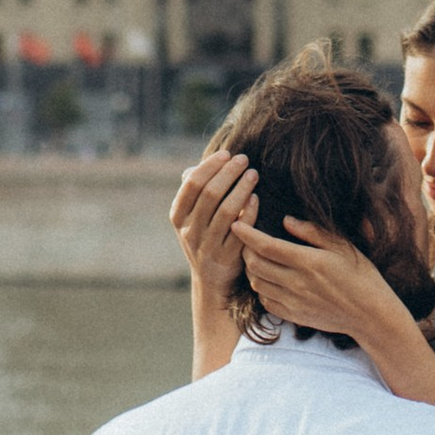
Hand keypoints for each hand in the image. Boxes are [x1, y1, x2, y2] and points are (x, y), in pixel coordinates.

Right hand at [171, 149, 256, 301]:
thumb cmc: (205, 236)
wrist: (211, 280)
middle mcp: (189, 232)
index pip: (192, 185)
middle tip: (244, 159)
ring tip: (253, 174)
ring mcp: (208, 246)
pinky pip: (241, 231)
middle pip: (210, 194)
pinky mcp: (227, 259)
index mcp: (178, 217)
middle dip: (228, 173)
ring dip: (241, 188)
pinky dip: (249, 212)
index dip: (209, 166)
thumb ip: (196, 191)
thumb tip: (204, 163)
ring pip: (226, 211)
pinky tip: (255, 197)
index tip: (226, 153)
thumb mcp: (192, 217)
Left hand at [238, 218, 418, 350]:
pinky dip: (261, 289)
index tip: (237, 222)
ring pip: (257, 284)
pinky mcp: (294, 316)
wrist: (370, 315)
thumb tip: (286, 220)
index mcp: (308, 262)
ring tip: (256, 258)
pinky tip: (268, 280)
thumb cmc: (361, 275)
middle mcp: (297, 283)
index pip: (266, 246)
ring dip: (251, 270)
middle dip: (245, 250)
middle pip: (256, 265)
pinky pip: (266, 302)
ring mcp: (293, 302)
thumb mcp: (343, 246)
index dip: (247, 234)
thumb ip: (313, 232)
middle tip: (246, 239)